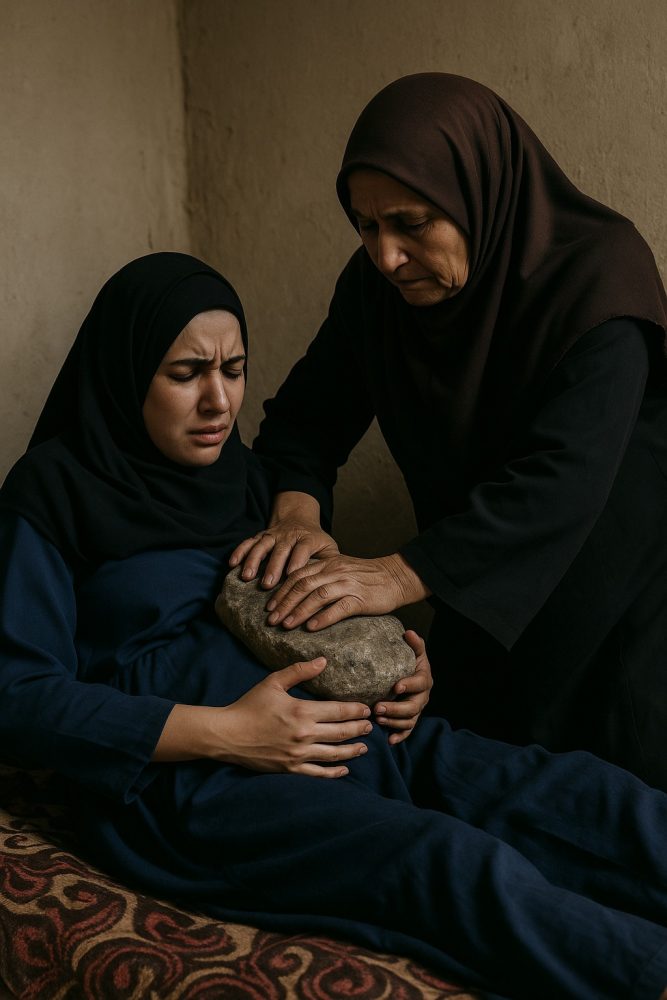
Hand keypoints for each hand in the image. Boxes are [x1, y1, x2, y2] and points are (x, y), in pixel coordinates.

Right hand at [215, 657, 371, 777]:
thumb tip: (323, 661)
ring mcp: (298, 754)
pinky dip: (334, 773)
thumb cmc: (249, 705)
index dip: (355, 711)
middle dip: (358, 729)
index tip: (366, 710)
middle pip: (341, 733)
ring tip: (364, 747)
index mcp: (302, 711)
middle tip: (370, 727)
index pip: (338, 711)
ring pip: (334, 755)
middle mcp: (304, 734)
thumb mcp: (273, 682)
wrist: (227, 734)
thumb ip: (299, 671)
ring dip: (352, 750)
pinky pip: (318, 773)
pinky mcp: (290, 768)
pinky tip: (344, 769)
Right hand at [229, 491, 338, 587]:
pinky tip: (232, 564)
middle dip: (273, 567)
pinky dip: (240, 551)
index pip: (302, 550)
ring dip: (253, 560)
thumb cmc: (315, 540)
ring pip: (262, 546)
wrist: (299, 517)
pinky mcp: (261, 535)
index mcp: (308, 539)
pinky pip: (248, 542)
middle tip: (267, 584)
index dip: (296, 562)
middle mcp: (289, 536)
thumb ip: (331, 561)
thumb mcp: (328, 547)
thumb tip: (334, 580)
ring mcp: (273, 535)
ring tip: (247, 576)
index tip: (291, 577)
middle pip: (280, 550)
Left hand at [266, 553, 430, 630]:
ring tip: (286, 625)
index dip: (281, 591)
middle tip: (271, 620)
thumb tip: (297, 591)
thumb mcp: (340, 569)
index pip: (297, 575)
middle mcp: (334, 571)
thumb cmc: (366, 577)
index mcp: (327, 564)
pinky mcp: (360, 598)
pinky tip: (311, 628)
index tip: (269, 607)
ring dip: (299, 611)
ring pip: (317, 596)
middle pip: (302, 585)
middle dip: (284, 603)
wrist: (396, 577)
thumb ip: (320, 576)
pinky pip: (338, 608)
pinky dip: (323, 618)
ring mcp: (347, 584)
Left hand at [374, 631, 432, 744]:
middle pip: (413, 706)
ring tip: (378, 719)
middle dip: (396, 709)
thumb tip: (408, 632)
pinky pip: (407, 730)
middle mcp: (422, 696)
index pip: (419, 683)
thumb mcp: (415, 651)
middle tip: (378, 707)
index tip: (396, 687)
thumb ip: (414, 643)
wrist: (411, 675)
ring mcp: (417, 709)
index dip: (409, 685)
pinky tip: (389, 740)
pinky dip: (399, 736)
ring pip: (409, 720)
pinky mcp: (410, 719)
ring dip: (394, 722)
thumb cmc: (410, 662)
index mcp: (424, 678)